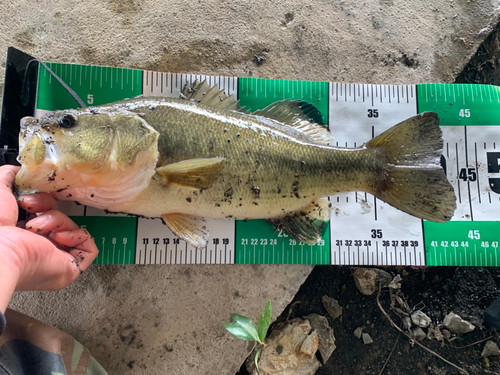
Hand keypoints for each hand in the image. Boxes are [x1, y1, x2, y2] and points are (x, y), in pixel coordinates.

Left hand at [0, 165, 97, 312]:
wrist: (0, 252)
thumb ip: (8, 177)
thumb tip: (20, 170)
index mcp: (19, 236)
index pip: (41, 215)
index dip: (40, 203)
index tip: (28, 197)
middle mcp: (37, 249)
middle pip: (58, 218)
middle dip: (47, 208)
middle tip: (31, 208)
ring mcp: (55, 259)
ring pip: (71, 229)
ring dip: (56, 222)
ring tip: (37, 227)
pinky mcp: (70, 267)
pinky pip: (88, 247)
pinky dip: (78, 236)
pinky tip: (59, 235)